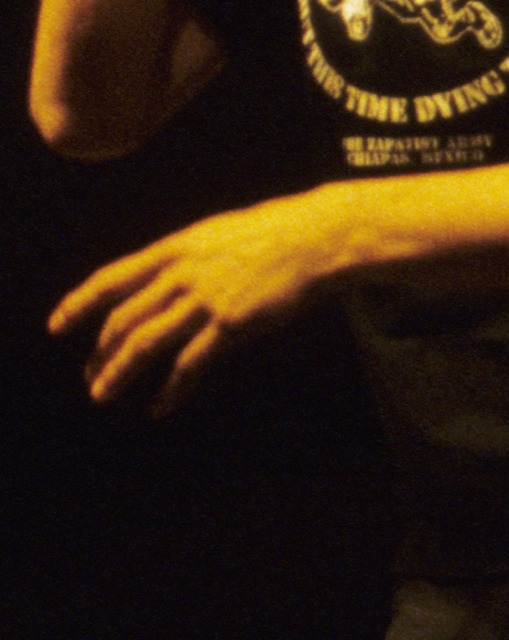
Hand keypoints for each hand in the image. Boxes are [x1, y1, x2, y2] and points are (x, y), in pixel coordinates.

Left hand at [46, 190, 345, 416]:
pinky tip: (159, 407)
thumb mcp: (218, 233)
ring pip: (145, 344)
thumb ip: (186, 256)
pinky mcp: (231, 324)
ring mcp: (205, 300)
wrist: (319, 237)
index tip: (57, 325)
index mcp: (175, 249)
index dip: (78, 304)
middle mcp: (182, 274)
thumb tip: (163, 276)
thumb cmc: (277, 233)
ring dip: (118, 373)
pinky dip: (170, 390)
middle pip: (123, 319)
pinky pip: (190, 365)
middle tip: (90, 374)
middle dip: (100, 352)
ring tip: (103, 394)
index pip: (110, 279)